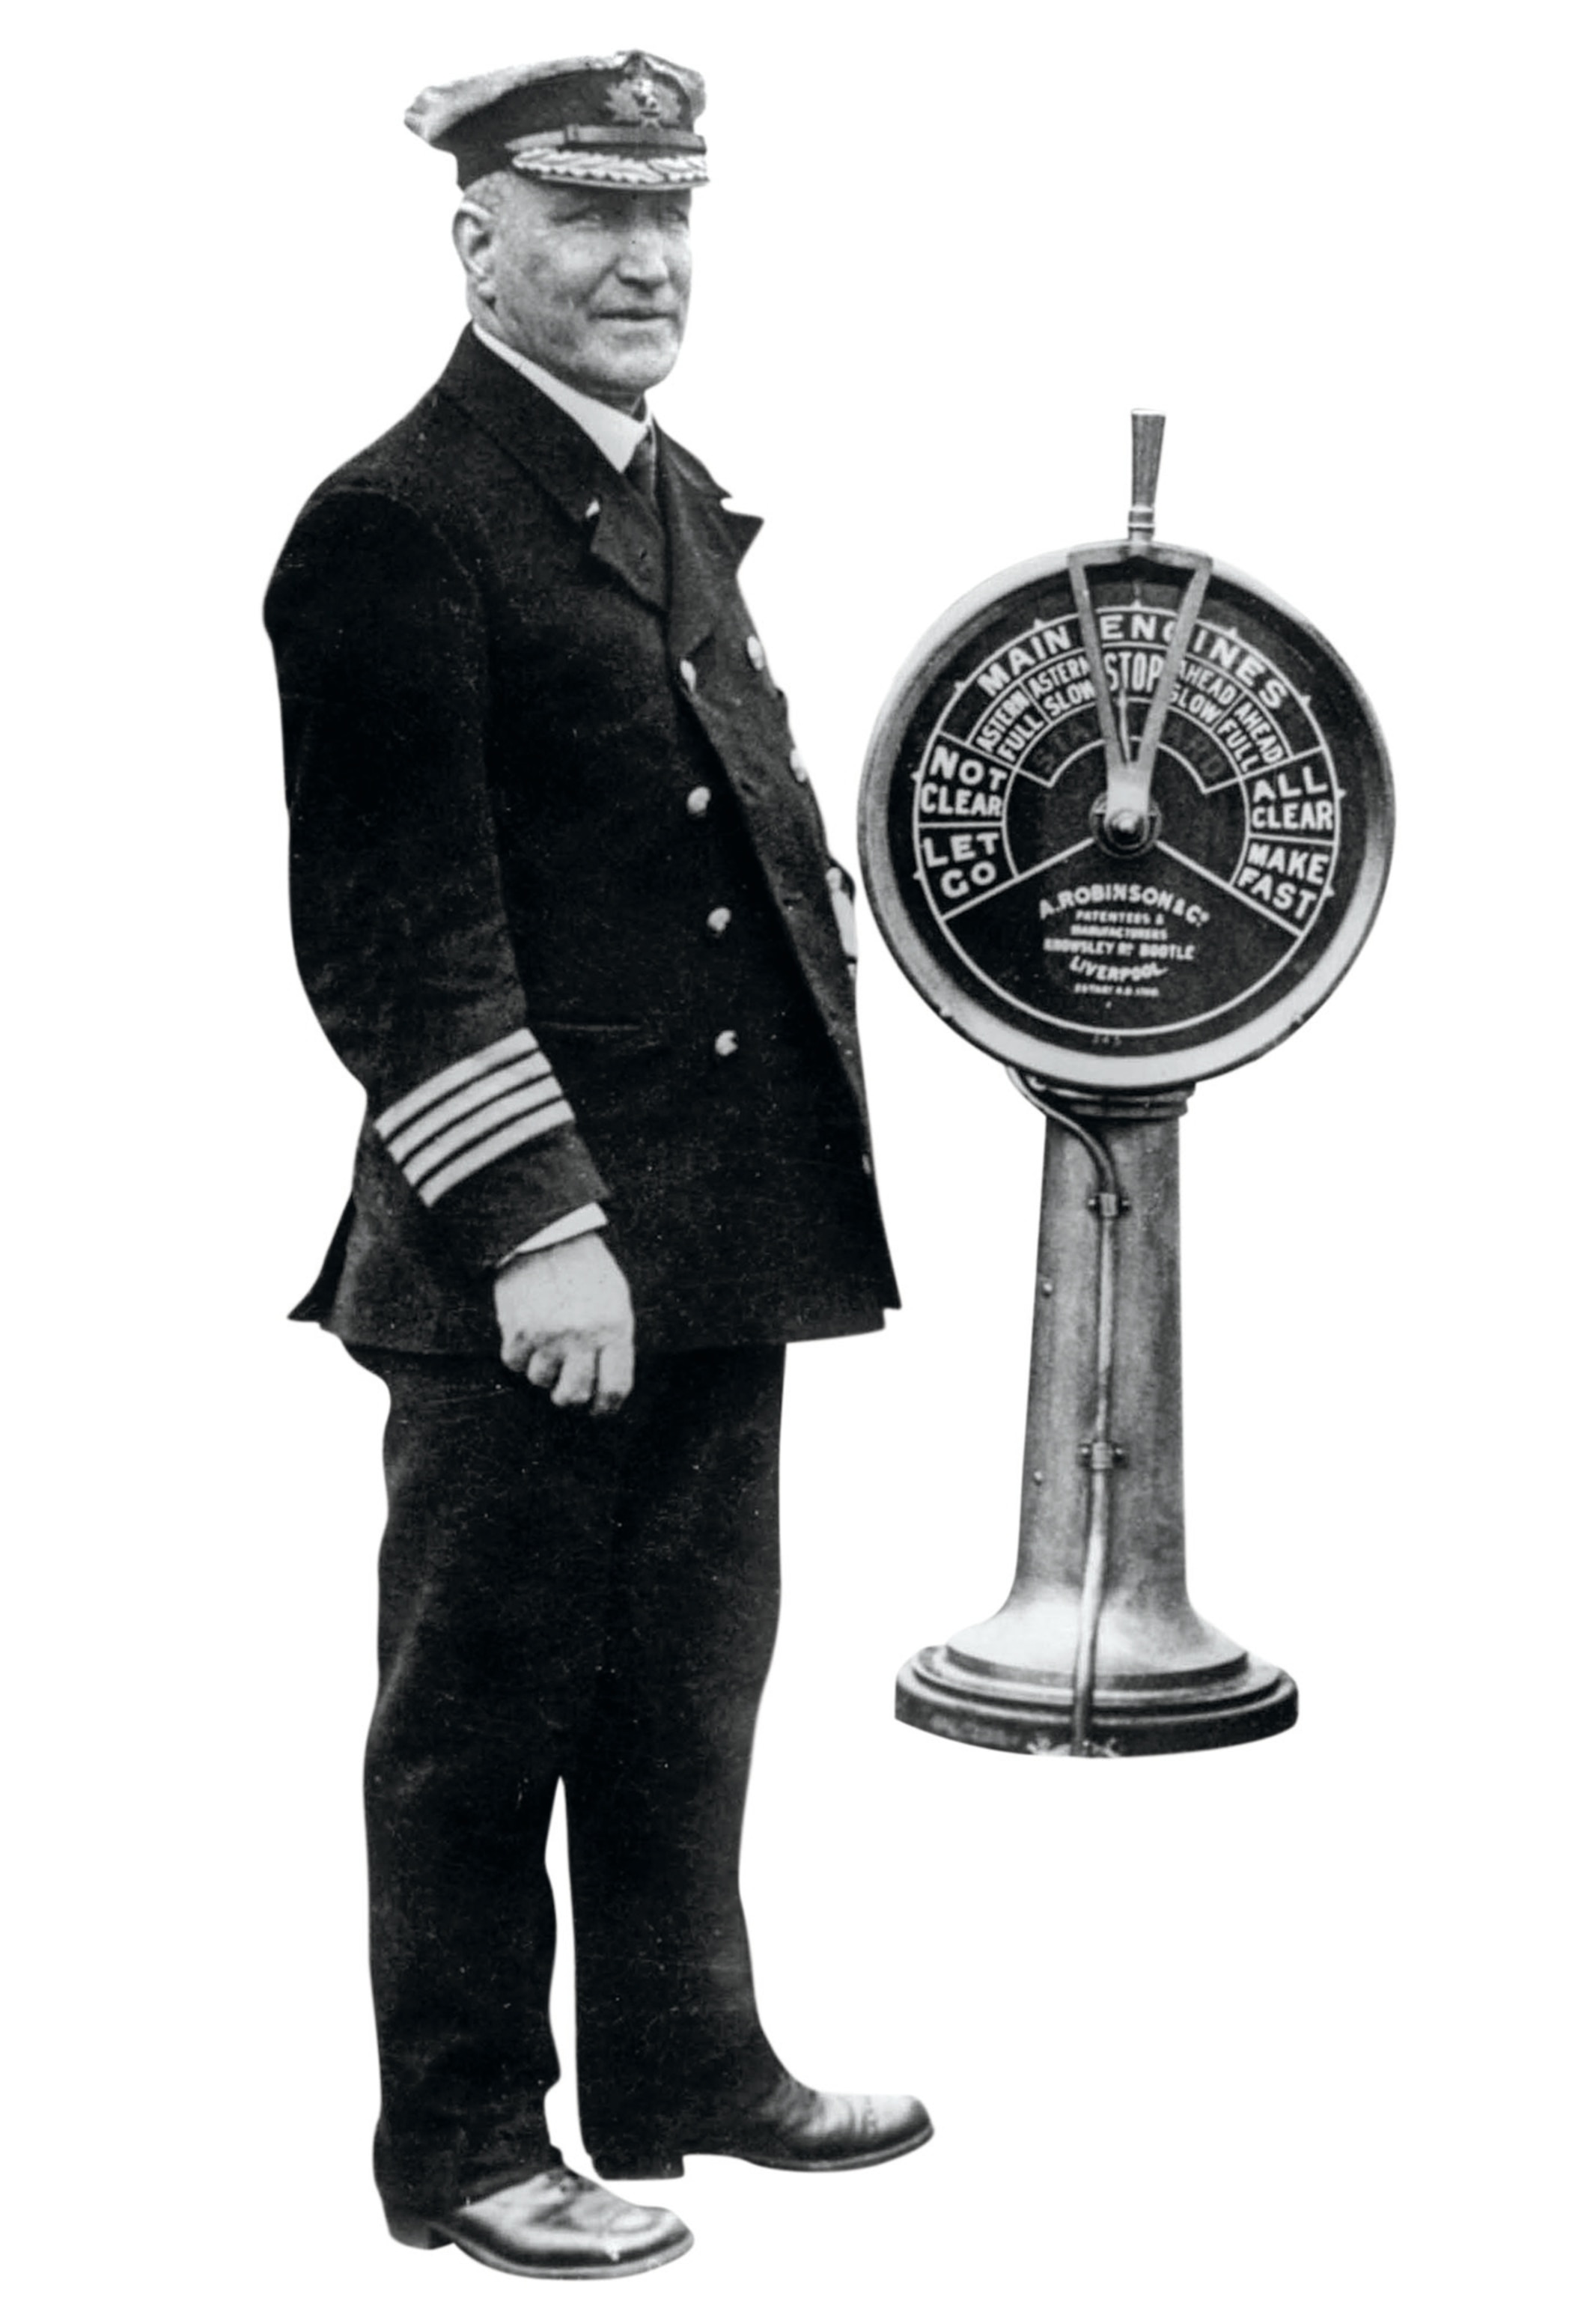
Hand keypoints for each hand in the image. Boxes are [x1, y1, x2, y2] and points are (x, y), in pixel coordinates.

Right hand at [494, 1232, 634, 1413]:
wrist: (545, 1234)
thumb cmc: (585, 1268)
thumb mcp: (615, 1299)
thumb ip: (614, 1339)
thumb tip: (607, 1385)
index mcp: (615, 1328)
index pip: (615, 1387)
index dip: (605, 1407)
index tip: (597, 1410)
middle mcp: (584, 1336)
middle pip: (573, 1395)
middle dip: (568, 1396)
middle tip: (564, 1387)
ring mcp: (550, 1334)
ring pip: (540, 1381)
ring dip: (541, 1369)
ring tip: (545, 1344)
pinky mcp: (519, 1329)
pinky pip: (514, 1364)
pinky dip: (518, 1355)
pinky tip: (525, 1333)